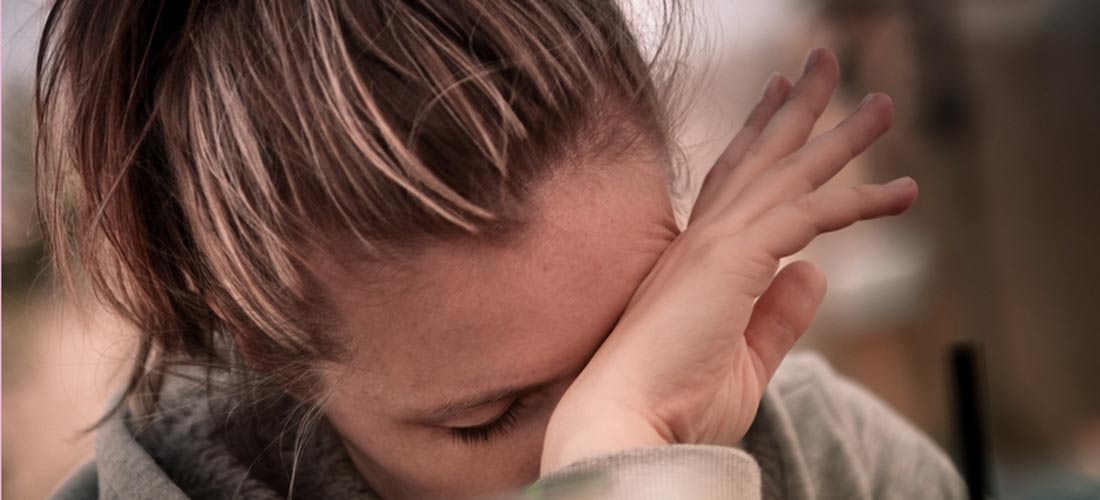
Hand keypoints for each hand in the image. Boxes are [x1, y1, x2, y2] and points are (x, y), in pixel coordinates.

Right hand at [540, 49, 917, 472]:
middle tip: (824, 63)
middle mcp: (701, 239)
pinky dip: (854, 200)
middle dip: (797, 109)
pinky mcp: (732, 260)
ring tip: (881, 104)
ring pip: (788, 174)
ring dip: (839, 136)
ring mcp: (714, 244)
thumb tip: (815, 274)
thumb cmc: (673, 403)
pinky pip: (808, 215)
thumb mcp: (744, 359)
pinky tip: (899, 193)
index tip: (779, 99)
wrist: (627, 422)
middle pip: (759, 159)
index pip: (733, 182)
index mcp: (696, 258)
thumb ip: (779, 316)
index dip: (759, 137)